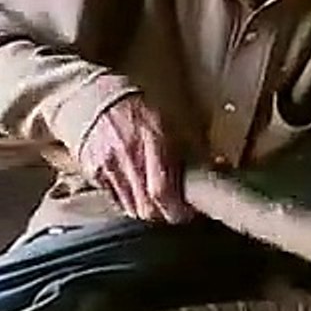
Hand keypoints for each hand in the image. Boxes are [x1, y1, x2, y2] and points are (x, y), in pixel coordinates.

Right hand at [79, 94, 192, 222]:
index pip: (162, 191)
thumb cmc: (139, 109)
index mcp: (152, 139)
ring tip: (154, 198)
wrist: (95, 95)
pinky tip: (134, 186)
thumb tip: (218, 167)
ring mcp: (106, 166)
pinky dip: (127, 199)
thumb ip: (191, 148)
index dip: (176, 210)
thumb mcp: (169, 121)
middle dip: (163, 214)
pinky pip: (114, 199)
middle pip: (146, 209)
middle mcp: (127, 155)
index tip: (187, 212)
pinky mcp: (92, 173)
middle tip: (173, 209)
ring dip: (146, 209)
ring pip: (131, 209)